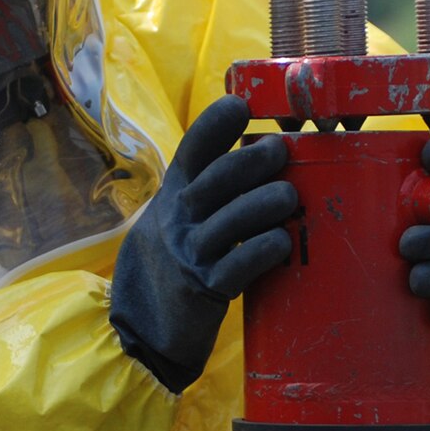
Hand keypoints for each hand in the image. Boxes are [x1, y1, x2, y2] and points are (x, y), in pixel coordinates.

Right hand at [109, 96, 296, 392]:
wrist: (140, 325)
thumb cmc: (170, 262)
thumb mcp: (175, 217)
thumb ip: (206, 190)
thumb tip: (261, 156)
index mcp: (172, 195)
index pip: (191, 151)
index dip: (215, 125)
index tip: (242, 105)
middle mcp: (177, 220)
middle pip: (214, 181)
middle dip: (250, 162)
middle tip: (280, 151)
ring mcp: (189, 254)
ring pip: (230, 221)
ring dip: (265, 203)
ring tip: (289, 195)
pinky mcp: (203, 288)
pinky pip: (238, 266)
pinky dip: (264, 250)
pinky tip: (282, 242)